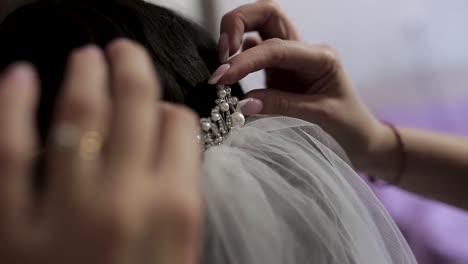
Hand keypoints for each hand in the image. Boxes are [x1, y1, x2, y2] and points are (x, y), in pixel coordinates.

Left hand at [0, 39, 200, 263]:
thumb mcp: (182, 255)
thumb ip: (180, 197)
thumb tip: (170, 145)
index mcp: (174, 210)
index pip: (179, 126)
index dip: (170, 110)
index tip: (159, 109)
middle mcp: (125, 202)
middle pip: (134, 106)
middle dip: (130, 67)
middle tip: (123, 49)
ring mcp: (65, 213)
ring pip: (76, 114)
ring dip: (83, 74)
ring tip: (86, 55)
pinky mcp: (10, 228)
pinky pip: (9, 149)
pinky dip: (11, 105)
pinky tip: (18, 79)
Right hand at [213, 0, 390, 170]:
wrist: (360, 137)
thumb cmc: (348, 126)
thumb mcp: (319, 117)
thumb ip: (281, 106)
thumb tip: (243, 102)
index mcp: (320, 57)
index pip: (275, 48)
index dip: (246, 60)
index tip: (222, 77)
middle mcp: (305, 51)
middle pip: (268, 14)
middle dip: (239, 22)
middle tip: (222, 53)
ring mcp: (291, 59)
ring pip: (260, 27)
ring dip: (236, 33)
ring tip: (221, 63)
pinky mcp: (280, 70)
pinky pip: (256, 50)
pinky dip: (239, 55)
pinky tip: (230, 70)